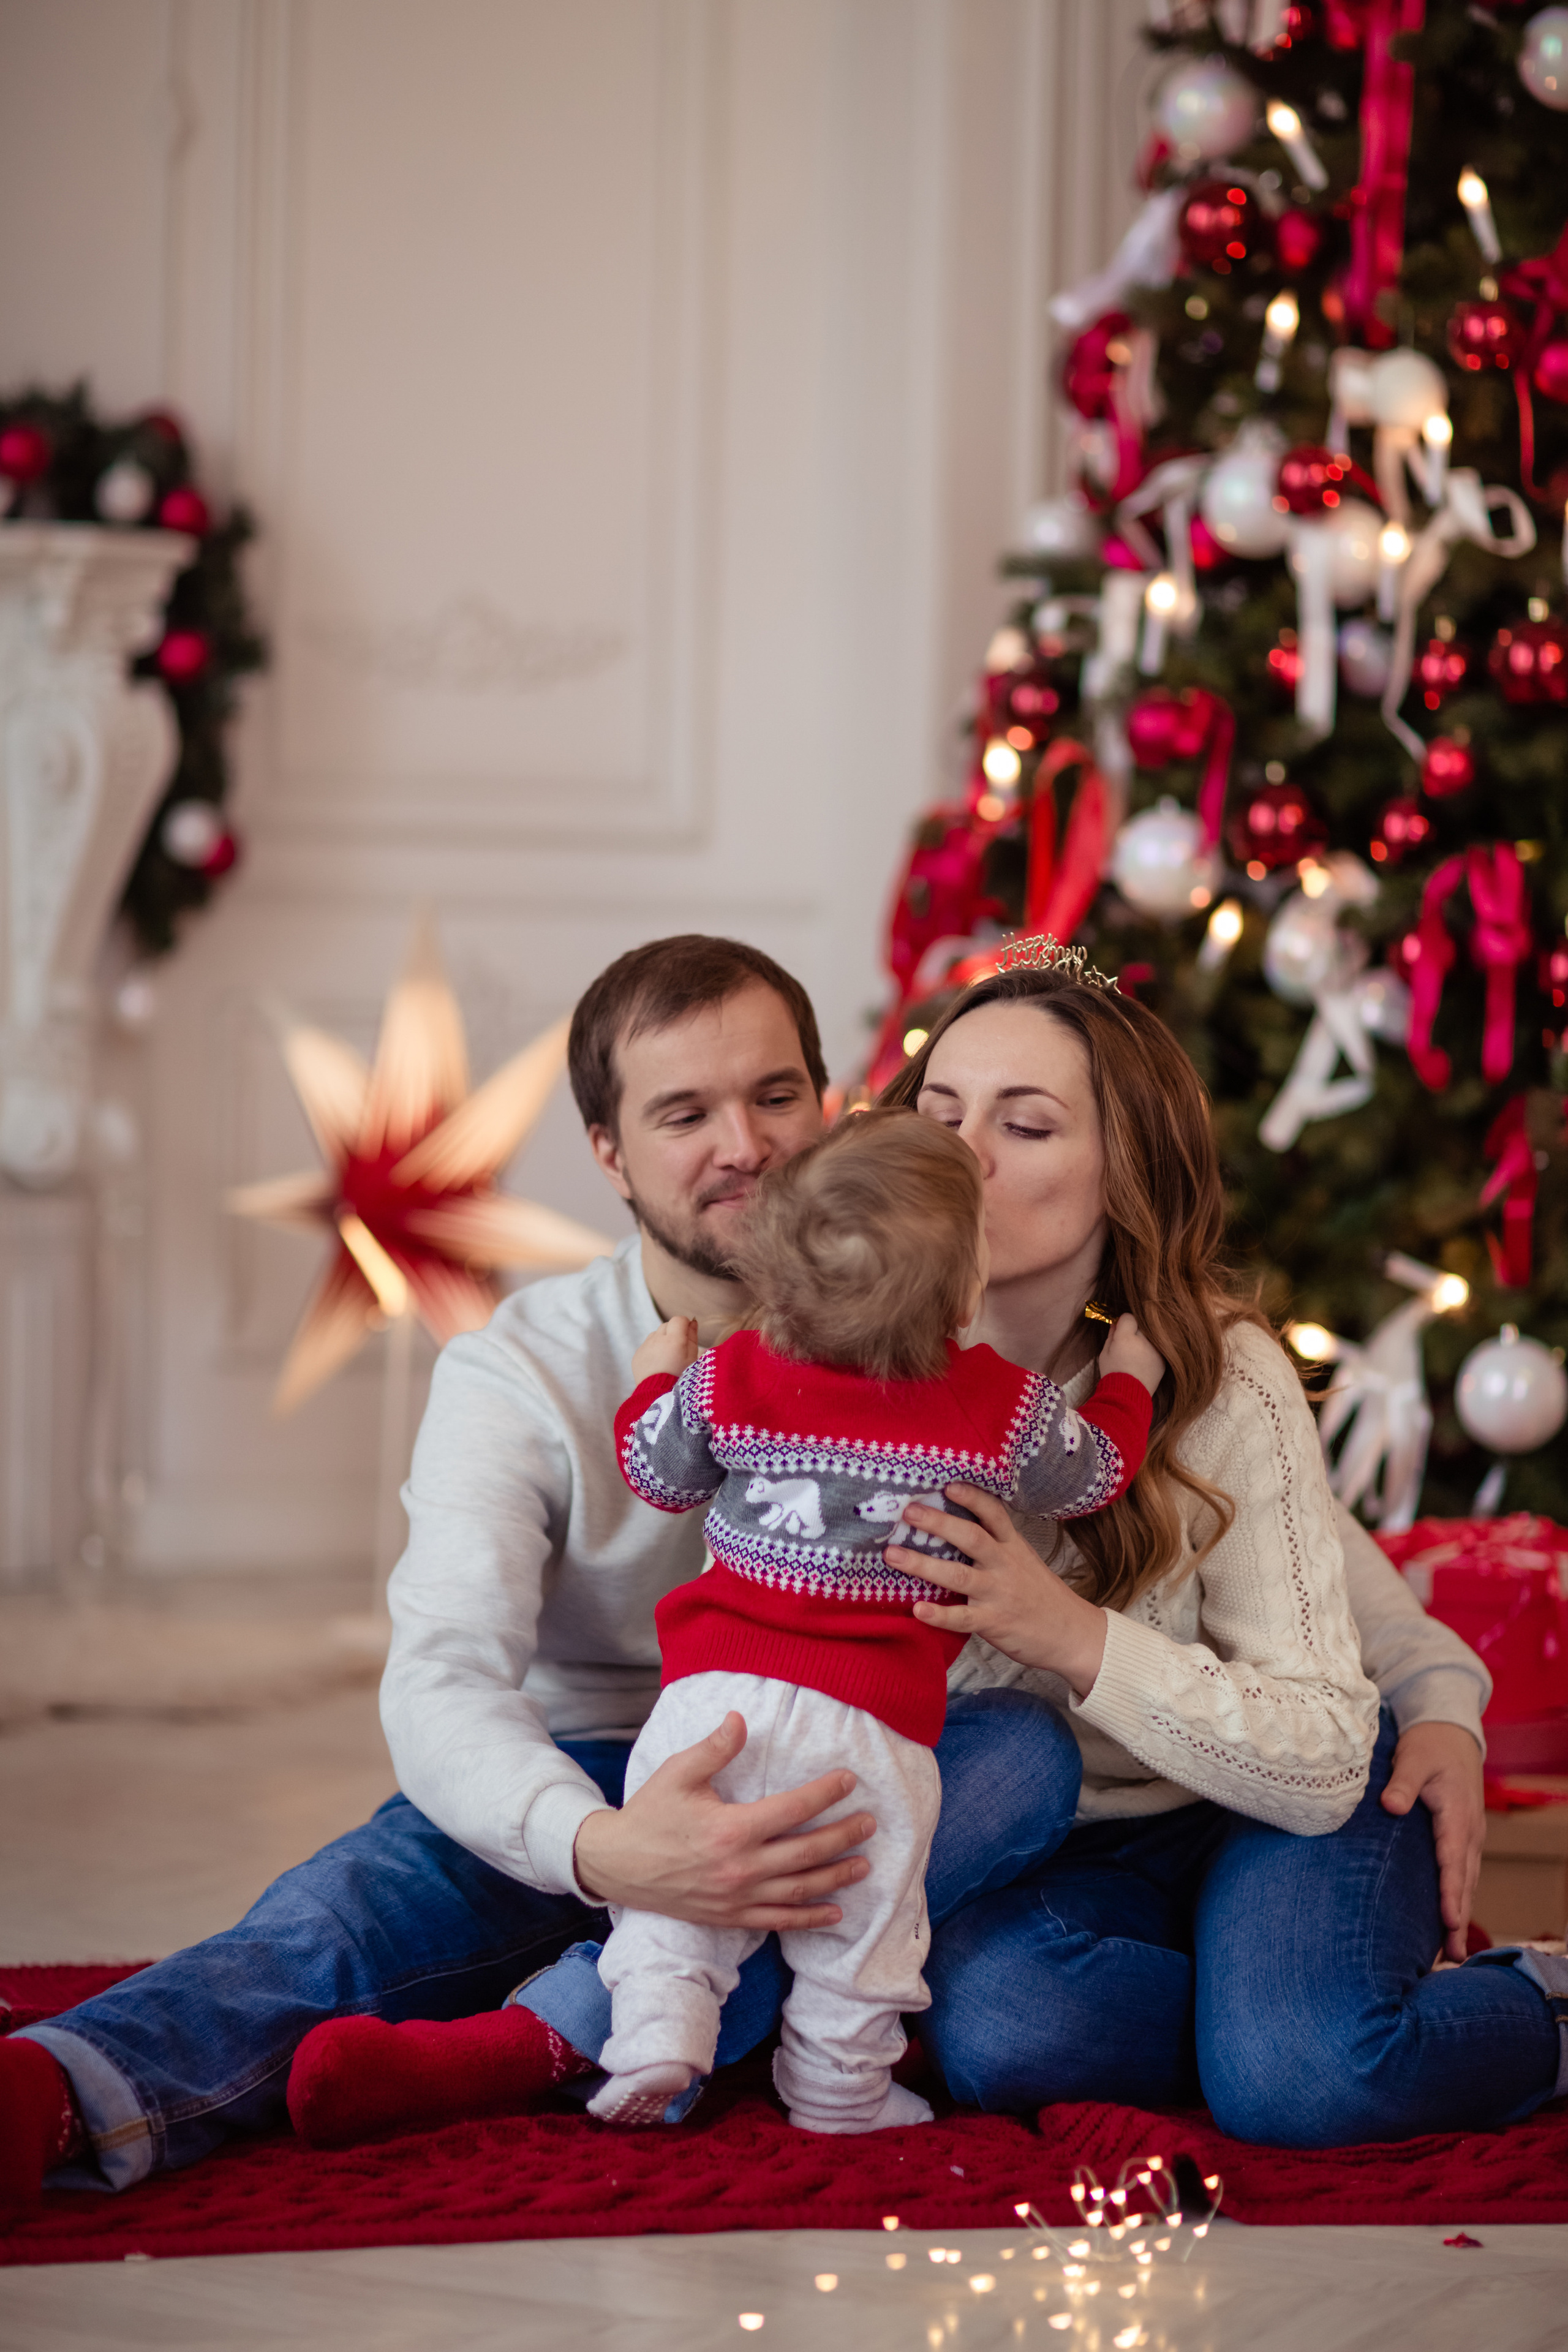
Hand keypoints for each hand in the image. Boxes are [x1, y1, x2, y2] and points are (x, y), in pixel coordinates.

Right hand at [572, 1711, 875, 1930]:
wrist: (616, 1865)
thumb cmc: (650, 1813)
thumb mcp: (678, 1773)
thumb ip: (715, 1747)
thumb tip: (741, 1718)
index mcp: (731, 1828)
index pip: (792, 1810)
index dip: (825, 1794)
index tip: (848, 1780)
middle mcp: (740, 1867)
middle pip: (806, 1853)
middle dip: (843, 1837)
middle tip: (869, 1824)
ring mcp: (737, 1897)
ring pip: (799, 1889)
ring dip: (836, 1877)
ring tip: (864, 1865)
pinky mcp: (730, 1916)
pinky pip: (778, 1920)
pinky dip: (809, 1918)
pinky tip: (834, 1913)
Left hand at [632, 1315, 700, 1384]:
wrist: (659, 1396)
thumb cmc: (681, 1378)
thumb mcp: (693, 1358)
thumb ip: (692, 1337)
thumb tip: (692, 1322)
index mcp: (673, 1339)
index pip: (679, 1319)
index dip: (685, 1325)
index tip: (687, 1335)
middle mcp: (657, 1339)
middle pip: (666, 1325)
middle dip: (673, 1332)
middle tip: (678, 1349)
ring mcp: (645, 1347)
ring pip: (655, 1334)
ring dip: (662, 1340)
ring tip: (668, 1357)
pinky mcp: (637, 1355)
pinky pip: (646, 1346)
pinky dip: (653, 1350)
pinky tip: (658, 1364)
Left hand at [891, 1485, 1108, 1699]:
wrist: (1072, 1634)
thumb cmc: (1040, 1595)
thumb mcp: (1023, 1561)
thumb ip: (994, 1545)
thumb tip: (951, 1525)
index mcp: (1012, 1546)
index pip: (993, 1514)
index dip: (971, 1498)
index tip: (947, 1484)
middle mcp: (1005, 1565)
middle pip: (971, 1537)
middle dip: (938, 1523)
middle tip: (908, 1512)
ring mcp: (999, 1594)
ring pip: (958, 1575)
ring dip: (923, 1564)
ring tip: (892, 1556)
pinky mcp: (995, 1623)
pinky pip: (963, 1618)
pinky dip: (939, 1614)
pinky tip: (917, 1609)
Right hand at [1099, 1313, 1165, 1396]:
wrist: (1128, 1396)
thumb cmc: (1113, 1373)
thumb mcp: (1105, 1353)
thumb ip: (1111, 1335)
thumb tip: (1116, 1323)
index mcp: (1126, 1338)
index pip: (1128, 1317)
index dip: (1123, 1323)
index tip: (1120, 1330)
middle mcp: (1144, 1341)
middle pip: (1141, 1324)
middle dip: (1135, 1330)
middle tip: (1128, 1343)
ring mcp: (1156, 1351)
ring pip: (1151, 1335)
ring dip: (1145, 1340)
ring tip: (1137, 1353)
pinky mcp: (1163, 1360)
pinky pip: (1157, 1348)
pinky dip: (1152, 1351)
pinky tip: (1144, 1361)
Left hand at [1380, 1720, 1484, 1962]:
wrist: (1450, 1733)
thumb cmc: (1429, 1746)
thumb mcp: (1414, 1758)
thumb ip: (1402, 1782)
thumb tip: (1391, 1806)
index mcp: (1457, 1816)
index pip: (1453, 1861)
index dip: (1450, 1893)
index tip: (1448, 1921)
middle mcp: (1469, 1832)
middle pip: (1465, 1882)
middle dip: (1459, 1919)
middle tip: (1452, 1957)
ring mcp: (1469, 1837)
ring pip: (1467, 1883)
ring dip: (1461, 1916)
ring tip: (1453, 1954)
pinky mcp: (1462, 1838)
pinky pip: (1463, 1874)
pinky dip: (1460, 1899)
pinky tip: (1450, 1922)